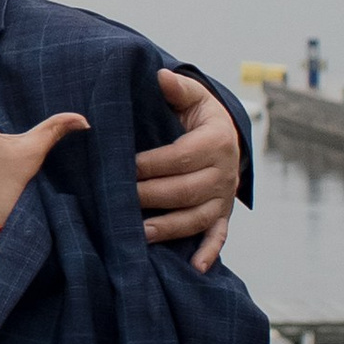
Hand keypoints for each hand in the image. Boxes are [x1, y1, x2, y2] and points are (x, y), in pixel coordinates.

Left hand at [135, 66, 240, 272]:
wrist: (226, 135)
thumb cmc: (197, 116)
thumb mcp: (192, 97)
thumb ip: (177, 89)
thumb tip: (160, 76)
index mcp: (215, 141)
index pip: (179, 157)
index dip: (149, 164)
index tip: (122, 167)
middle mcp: (224, 173)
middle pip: (185, 191)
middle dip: (150, 197)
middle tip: (117, 202)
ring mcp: (224, 197)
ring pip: (198, 217)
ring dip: (170, 228)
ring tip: (140, 235)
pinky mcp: (223, 215)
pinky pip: (218, 236)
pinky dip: (209, 252)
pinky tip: (194, 268)